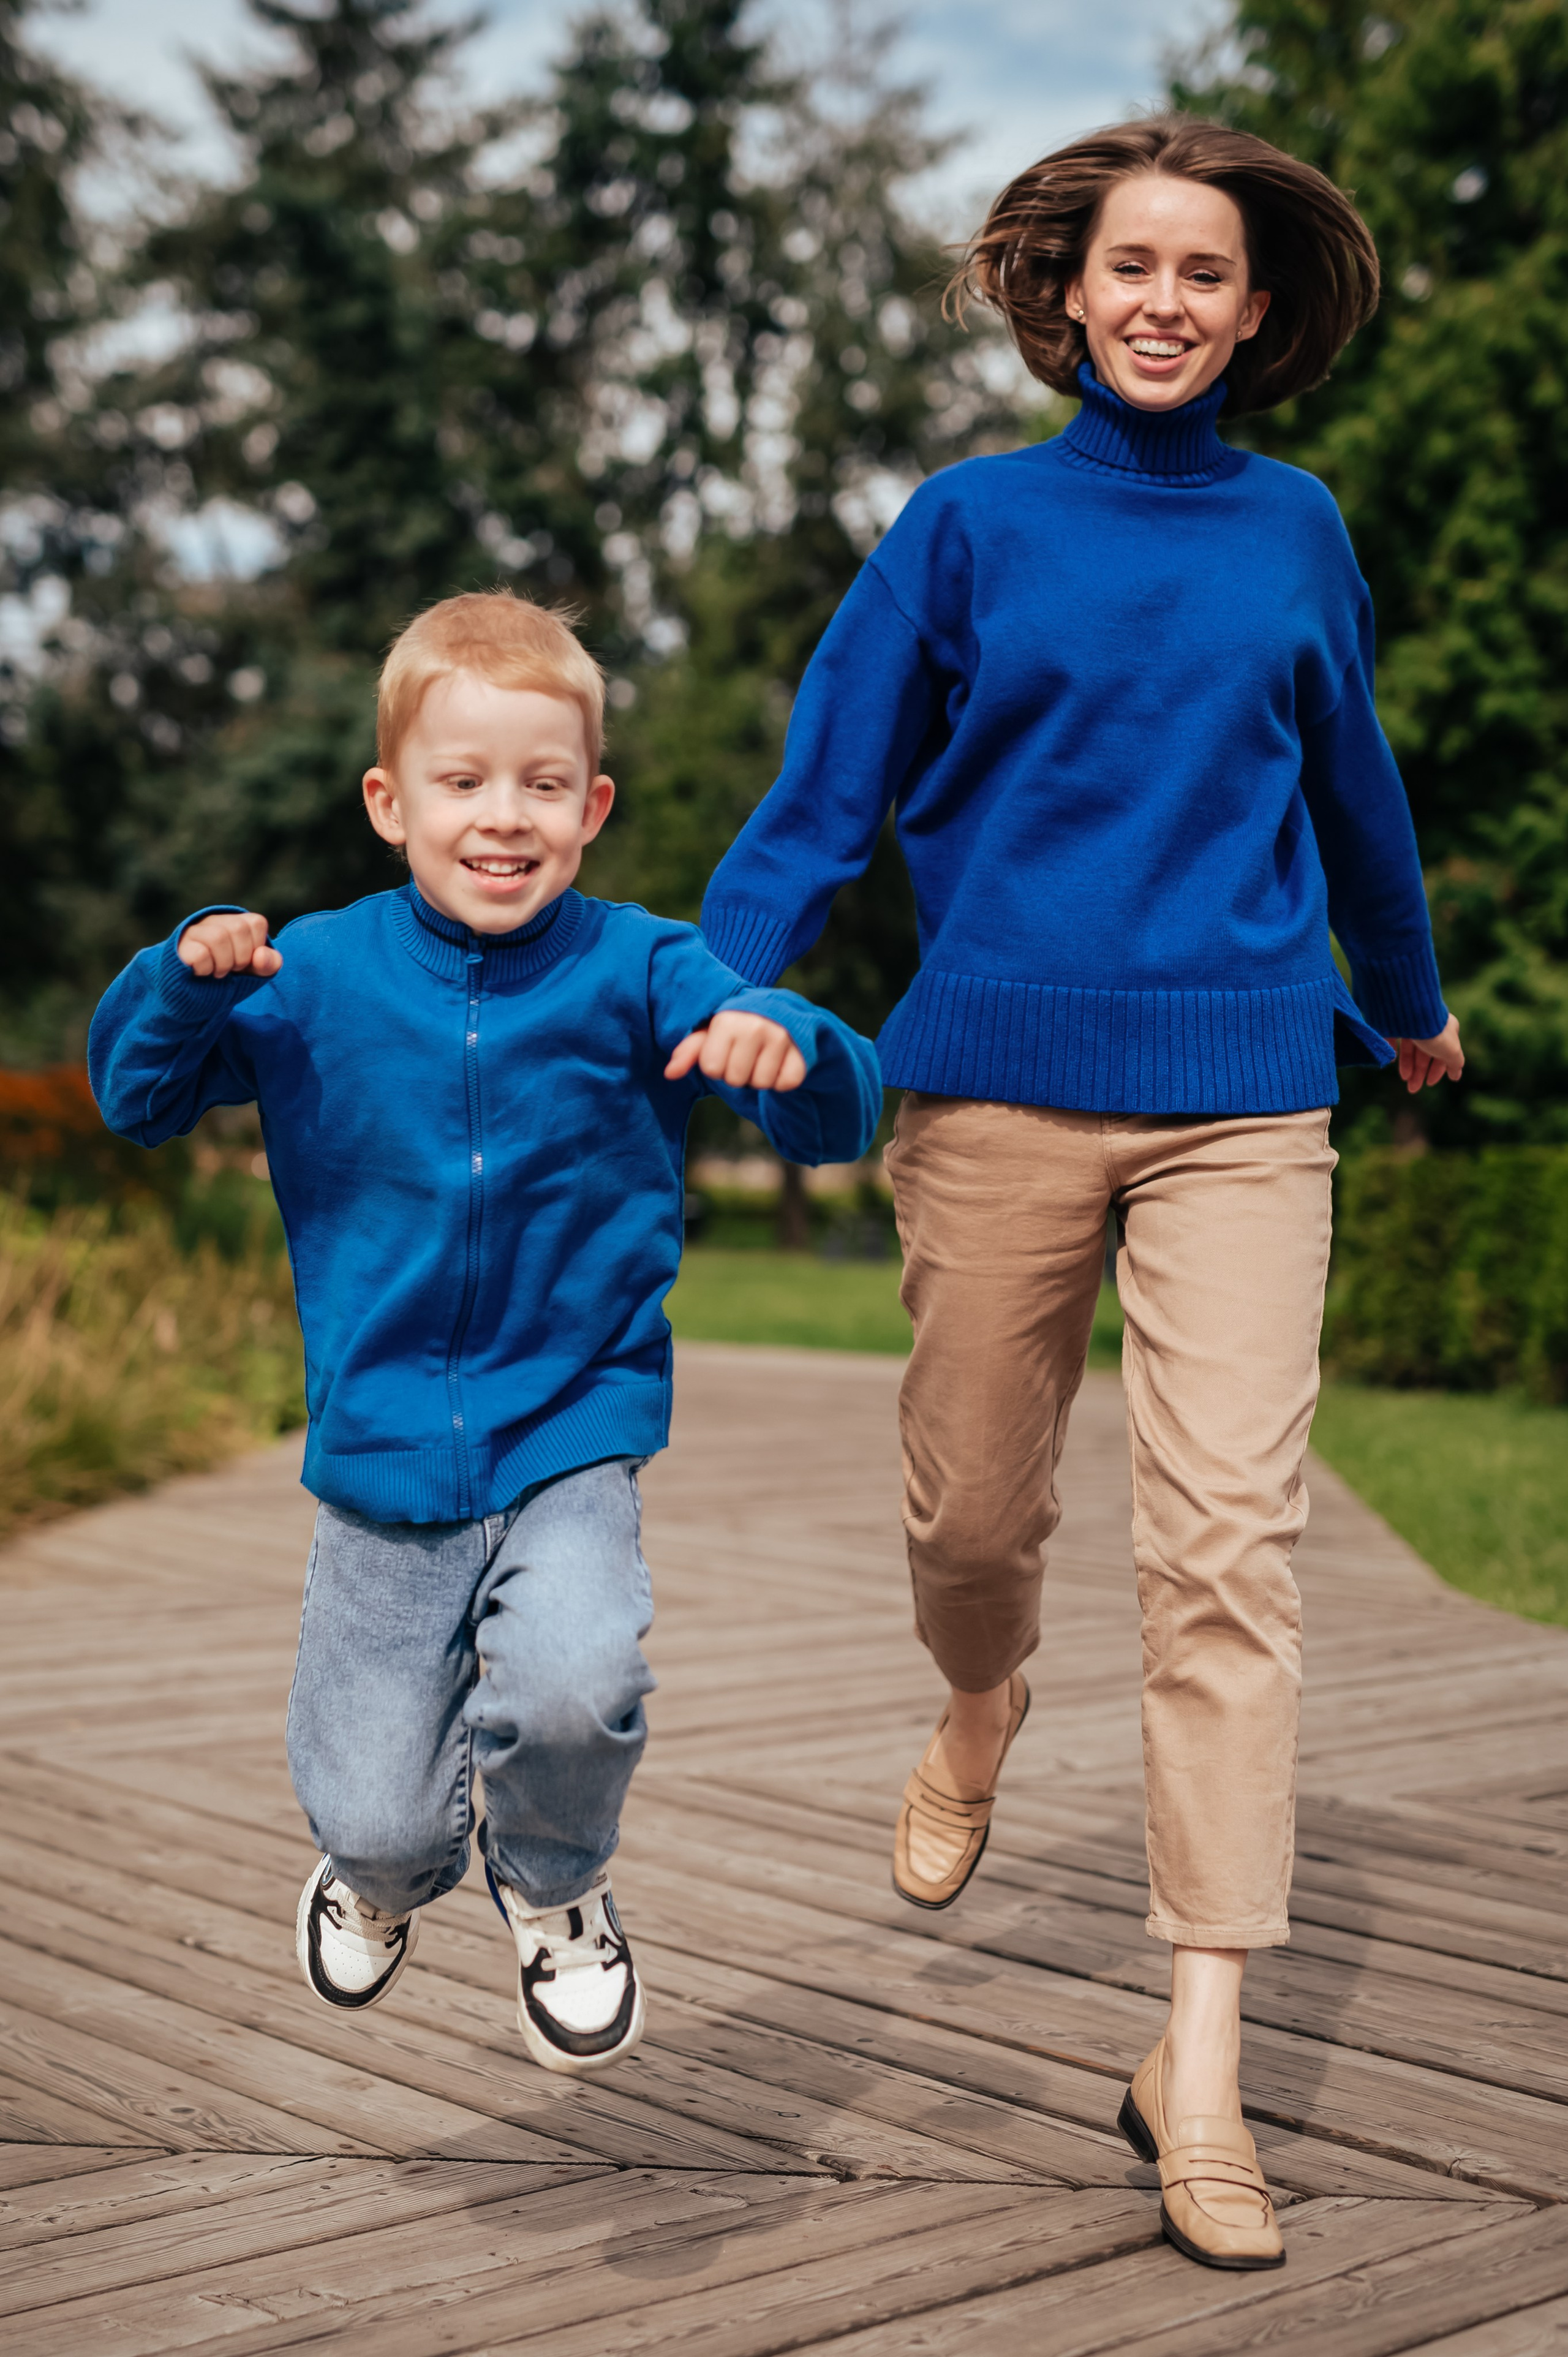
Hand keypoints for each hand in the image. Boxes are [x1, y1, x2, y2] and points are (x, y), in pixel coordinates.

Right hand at [177, 911, 281, 978]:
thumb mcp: (255, 971)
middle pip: (238, 928)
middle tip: (232, 969)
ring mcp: (194, 931)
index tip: (247, 960)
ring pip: (218, 937)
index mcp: (236, 921)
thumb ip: (269, 964)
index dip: (257, 946)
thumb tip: (261, 956)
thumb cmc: (230, 975)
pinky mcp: (179, 947)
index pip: (256, 922)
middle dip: (242, 957)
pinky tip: (202, 973)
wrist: (194, 992)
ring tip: (218, 972)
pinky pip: (199, 953)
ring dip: (224, 964)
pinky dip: (206, 969)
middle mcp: (214, 921)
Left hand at [664, 1010, 806, 1091]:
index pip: (712, 1068)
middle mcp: (754, 1026)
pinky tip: (778, 1063)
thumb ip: (688, 1051)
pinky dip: (781, 1081)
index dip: (716, 1066)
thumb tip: (669, 1073)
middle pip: (735, 1079)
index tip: (725, 1051)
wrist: (777, 1012)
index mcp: (727, 1021)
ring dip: (759, 1078)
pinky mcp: (801, 1051)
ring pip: (761, 1083)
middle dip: (737, 1074)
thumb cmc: (735, 1027)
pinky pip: (786, 1084)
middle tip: (745, 1056)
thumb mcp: (710, 1033)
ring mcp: (781, 1038)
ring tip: (761, 1058)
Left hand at [1391, 1013, 1462, 1092]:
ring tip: (1405, 1079)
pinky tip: (1391, 1060)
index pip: (1443, 1053)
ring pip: (1409, 1047)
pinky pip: (1392, 1037)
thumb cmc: (1433, 1032)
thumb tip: (1456, 1075)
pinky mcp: (1393, 1022)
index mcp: (1446, 1030)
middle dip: (1419, 1072)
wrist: (1409, 1012)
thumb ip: (1454, 1063)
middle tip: (1412, 1089)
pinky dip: (1393, 1049)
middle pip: (1424, 1053)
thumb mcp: (1450, 1050)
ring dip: (1407, 1065)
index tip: (1430, 1083)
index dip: (1437, 1070)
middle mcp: (1429, 1026)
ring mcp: (1410, 1023)